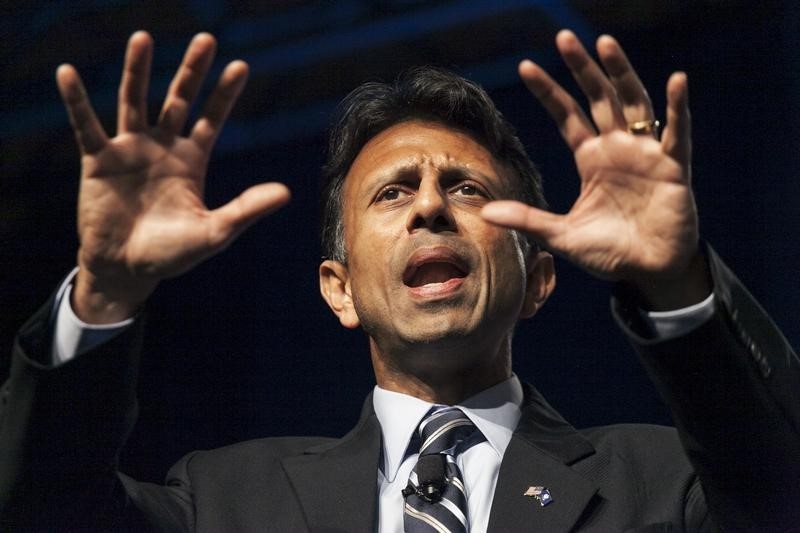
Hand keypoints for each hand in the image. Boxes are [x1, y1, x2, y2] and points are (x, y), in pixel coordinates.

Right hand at [57, 31, 289, 322]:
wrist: (128, 270)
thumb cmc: (173, 254)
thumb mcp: (214, 232)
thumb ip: (246, 209)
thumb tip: (286, 193)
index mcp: (191, 161)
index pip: (211, 119)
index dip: (224, 94)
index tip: (240, 66)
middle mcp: (162, 147)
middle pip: (178, 99)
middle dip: (191, 71)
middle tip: (206, 39)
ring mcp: (130, 150)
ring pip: (134, 100)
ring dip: (137, 70)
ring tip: (142, 38)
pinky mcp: (98, 160)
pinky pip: (86, 124)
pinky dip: (76, 100)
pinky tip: (67, 73)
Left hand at [482, 30, 708, 308]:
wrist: (648, 272)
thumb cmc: (608, 252)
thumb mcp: (561, 236)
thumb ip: (528, 220)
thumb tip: (486, 212)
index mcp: (591, 159)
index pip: (567, 116)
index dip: (549, 91)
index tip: (526, 66)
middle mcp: (617, 149)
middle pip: (597, 98)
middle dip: (581, 69)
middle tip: (563, 37)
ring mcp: (645, 155)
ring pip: (634, 103)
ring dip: (621, 73)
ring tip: (606, 43)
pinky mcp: (673, 168)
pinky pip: (677, 133)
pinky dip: (678, 108)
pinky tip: (676, 80)